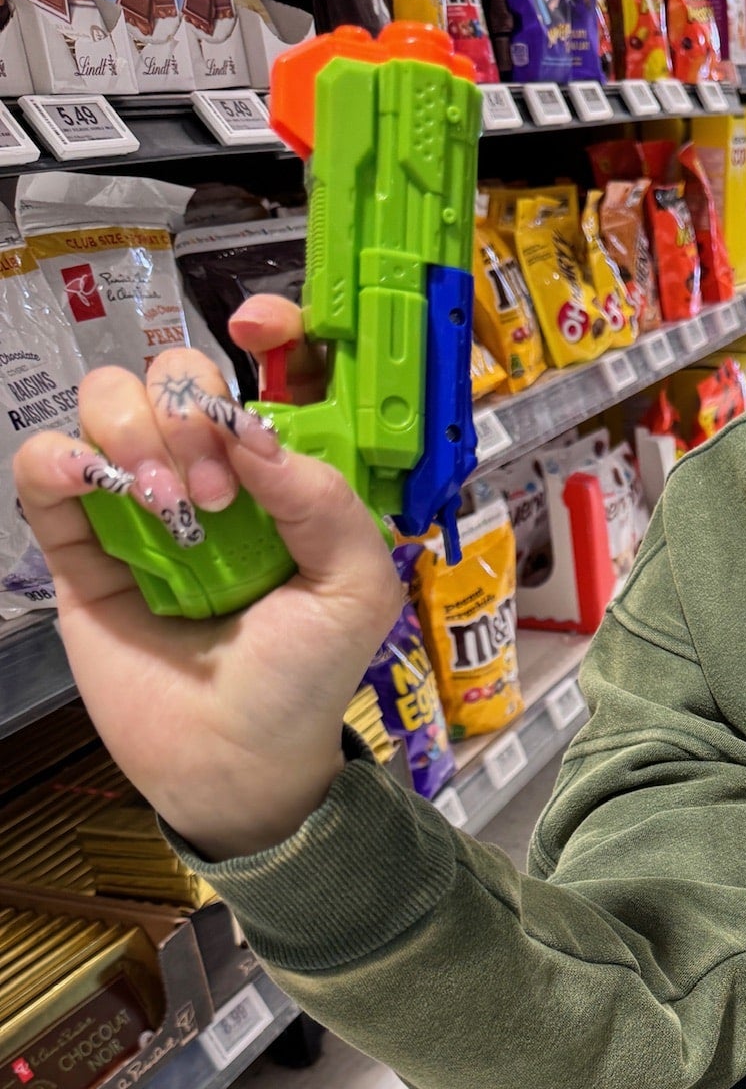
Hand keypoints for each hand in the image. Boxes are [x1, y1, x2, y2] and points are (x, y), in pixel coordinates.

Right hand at [15, 301, 401, 861]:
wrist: (236, 761)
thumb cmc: (303, 682)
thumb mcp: (356, 591)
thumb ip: (329, 501)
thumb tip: (257, 434)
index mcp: (284, 476)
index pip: (273, 368)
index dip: (271, 328)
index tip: (259, 327)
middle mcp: (211, 475)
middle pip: (178, 371)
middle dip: (193, 406)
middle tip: (218, 491)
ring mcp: (140, 503)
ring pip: (109, 400)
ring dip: (136, 434)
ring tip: (170, 511)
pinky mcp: (79, 544)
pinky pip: (45, 465)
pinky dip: (60, 457)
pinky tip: (92, 483)